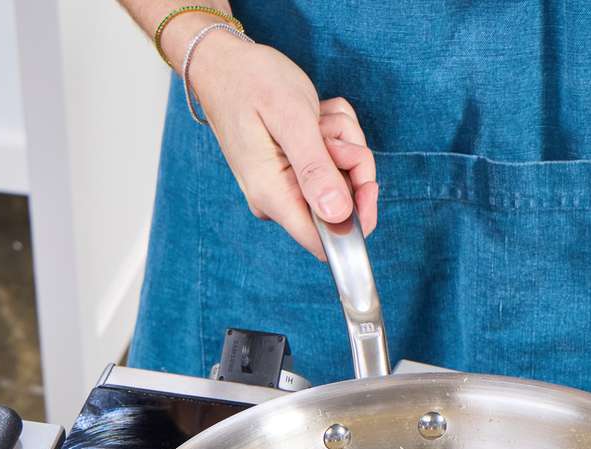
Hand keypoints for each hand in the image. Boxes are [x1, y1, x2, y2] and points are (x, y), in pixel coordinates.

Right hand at [187, 33, 377, 259]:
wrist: (224, 62)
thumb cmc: (250, 81)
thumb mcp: (291, 119)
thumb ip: (315, 169)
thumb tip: (337, 214)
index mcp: (274, 195)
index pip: (324, 242)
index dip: (356, 220)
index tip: (366, 184)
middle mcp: (278, 198)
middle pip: (342, 206)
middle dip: (350, 163)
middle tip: (328, 130)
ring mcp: (285, 185)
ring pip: (343, 177)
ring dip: (341, 141)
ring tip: (315, 117)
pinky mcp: (292, 171)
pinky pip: (333, 160)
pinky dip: (333, 133)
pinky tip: (313, 116)